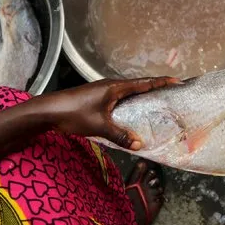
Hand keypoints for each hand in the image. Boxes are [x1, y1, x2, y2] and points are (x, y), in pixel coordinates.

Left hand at [37, 77, 178, 149]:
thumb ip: (120, 135)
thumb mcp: (99, 126)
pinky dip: (130, 102)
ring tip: (155, 103)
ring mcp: (103, 90)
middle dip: (155, 88)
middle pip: (138, 85)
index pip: (143, 83)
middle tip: (170, 93)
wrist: (48, 111)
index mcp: (115, 88)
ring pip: (128, 92)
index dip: (161, 82)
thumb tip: (139, 144)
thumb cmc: (74, 114)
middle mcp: (111, 85)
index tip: (177, 81)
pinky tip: (131, 113)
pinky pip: (119, 97)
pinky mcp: (97, 97)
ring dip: (142, 95)